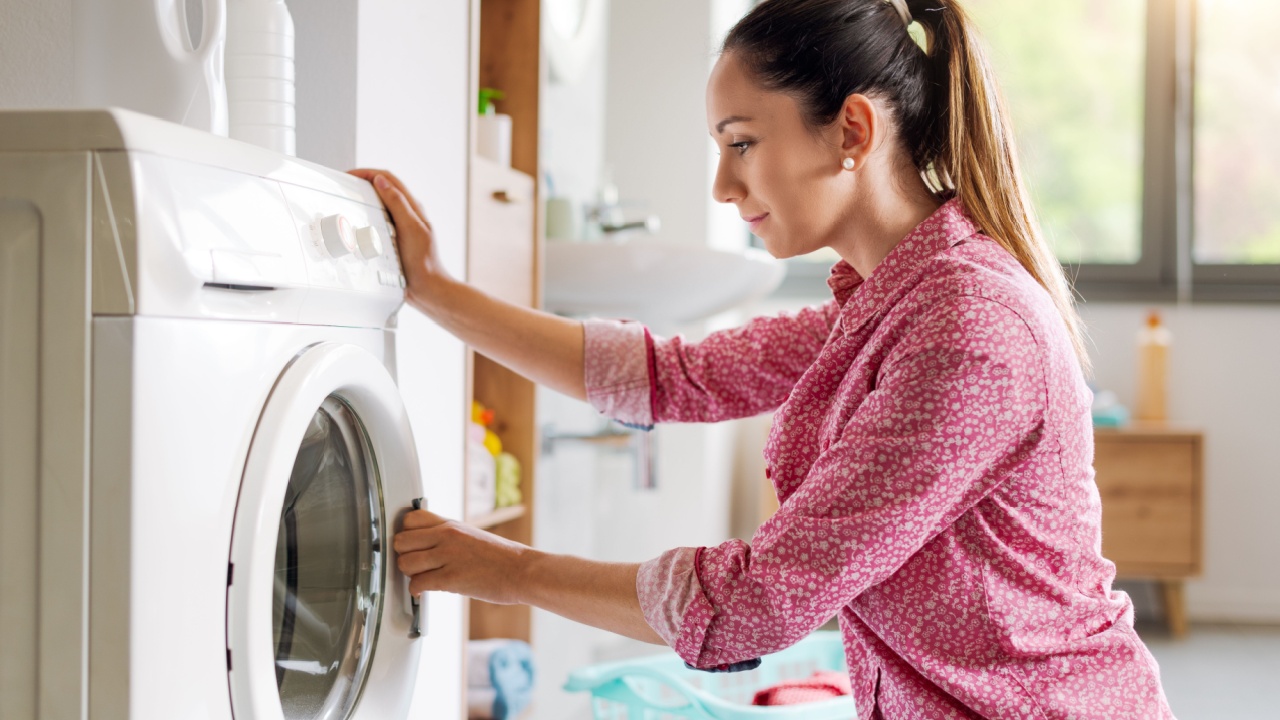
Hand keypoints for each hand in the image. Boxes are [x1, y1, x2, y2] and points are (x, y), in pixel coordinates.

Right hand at [348, 168, 452, 310]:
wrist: (428, 288)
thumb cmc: (423, 262)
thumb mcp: (411, 229)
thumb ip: (398, 204)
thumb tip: (381, 181)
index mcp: (413, 207)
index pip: (389, 179)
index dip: (368, 173)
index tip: (350, 176)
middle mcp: (408, 214)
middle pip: (383, 188)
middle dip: (364, 182)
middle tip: (345, 185)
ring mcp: (402, 226)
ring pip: (380, 204)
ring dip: (365, 197)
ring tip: (348, 199)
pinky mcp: (396, 238)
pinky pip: (379, 220)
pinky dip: (367, 215)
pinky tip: (358, 223)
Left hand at [394, 509, 532, 604]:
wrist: (522, 571)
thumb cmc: (501, 557)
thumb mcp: (472, 535)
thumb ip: (448, 536)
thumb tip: (426, 542)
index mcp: (451, 525)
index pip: (410, 519)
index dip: (406, 533)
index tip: (410, 545)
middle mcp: (447, 536)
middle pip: (401, 541)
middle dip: (405, 555)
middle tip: (415, 564)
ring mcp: (448, 556)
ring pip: (405, 563)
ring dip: (410, 575)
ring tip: (423, 578)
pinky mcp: (451, 578)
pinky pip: (417, 583)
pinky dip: (417, 591)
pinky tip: (425, 591)